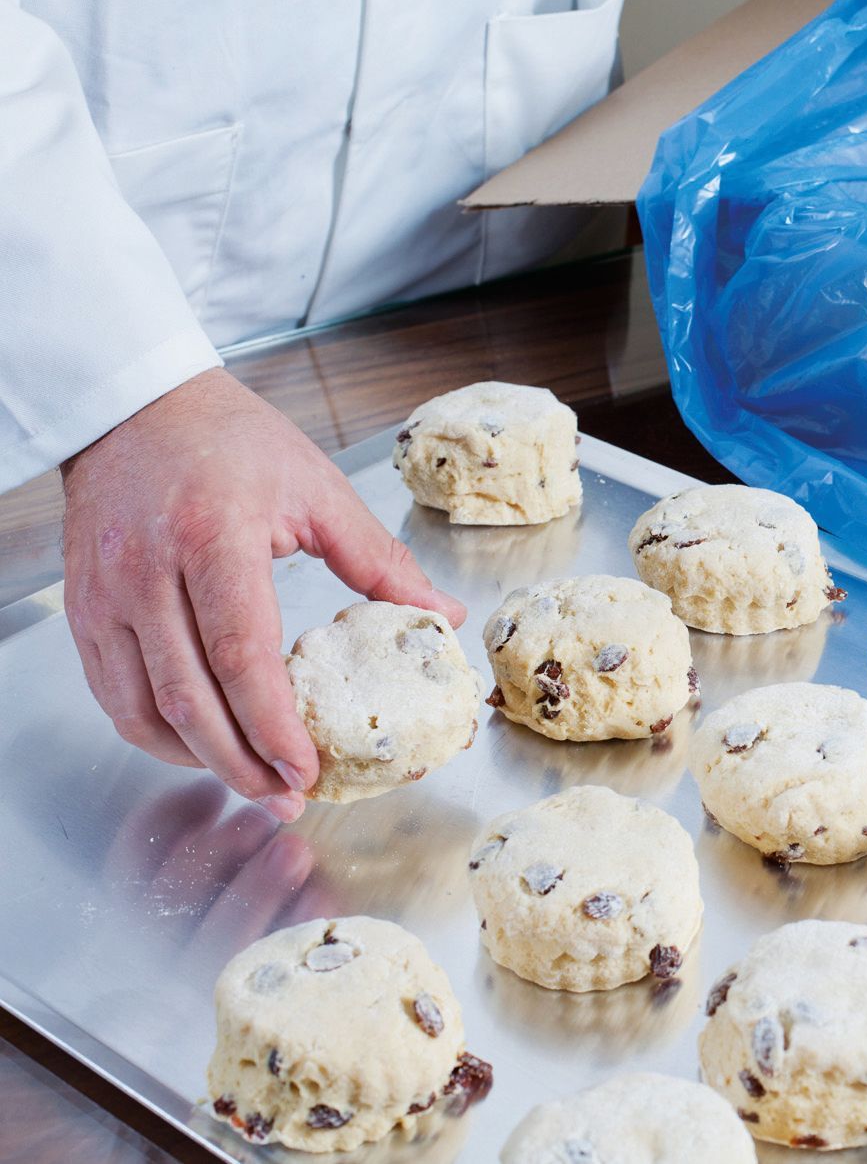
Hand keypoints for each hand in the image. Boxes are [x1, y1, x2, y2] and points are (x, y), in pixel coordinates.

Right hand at [61, 369, 466, 821]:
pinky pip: (113, 692)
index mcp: (214, 537)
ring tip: (251, 782)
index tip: (306, 771)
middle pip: (189, 696)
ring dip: (197, 759)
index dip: (271, 725)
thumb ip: (379, 560)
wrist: (137, 407)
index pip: (240, 654)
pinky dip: (155, 732)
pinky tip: (199, 746)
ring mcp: (106, 594)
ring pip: (142, 707)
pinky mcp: (86, 608)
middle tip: (286, 800)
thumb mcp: (317, 488)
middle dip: (240, 764)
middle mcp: (147, 571)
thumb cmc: (230, 440)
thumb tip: (440, 614)